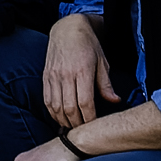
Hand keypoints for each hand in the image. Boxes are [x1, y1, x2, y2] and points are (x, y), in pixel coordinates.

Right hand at [42, 13, 117, 129]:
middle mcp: (65, 75)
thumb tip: (115, 101)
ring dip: (63, 120)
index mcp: (82, 71)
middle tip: (84, 131)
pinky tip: (60, 117)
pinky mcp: (45, 76)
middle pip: (69, 108)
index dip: (90, 119)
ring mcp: (53, 76)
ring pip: (55, 106)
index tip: (95, 126)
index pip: (85, 103)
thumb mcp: (102, 62)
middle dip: (77, 124)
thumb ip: (106, 84)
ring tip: (72, 127)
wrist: (67, 28)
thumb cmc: (88, 45)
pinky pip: (47, 100)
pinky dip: (53, 112)